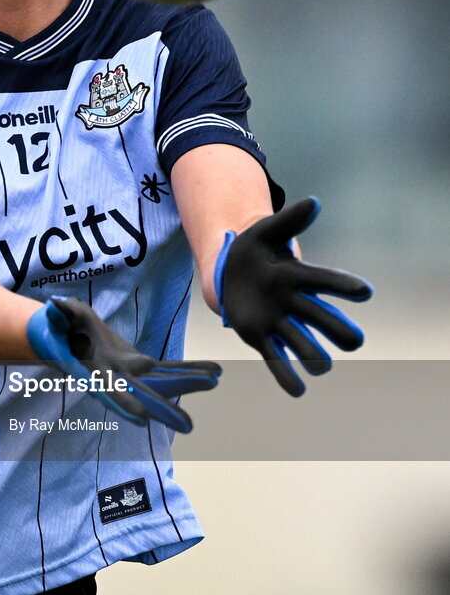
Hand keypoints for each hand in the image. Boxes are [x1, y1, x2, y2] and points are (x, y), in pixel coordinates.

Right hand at [26, 295, 220, 432]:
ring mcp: (130, 373)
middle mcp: (117, 378)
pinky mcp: (139, 363)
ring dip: (187, 384)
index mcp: (96, 373)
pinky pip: (167, 370)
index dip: (124, 403)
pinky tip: (213, 373)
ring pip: (162, 383)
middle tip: (188, 426)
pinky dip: (188, 371)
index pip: (111, 391)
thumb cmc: (60, 328)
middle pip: (144, 394)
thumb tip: (55, 305)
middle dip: (165, 409)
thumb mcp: (60, 318)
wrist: (64, 338)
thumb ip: (61, 314)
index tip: (141, 418)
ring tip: (214, 382)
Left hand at [214, 196, 372, 395]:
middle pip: (321, 319)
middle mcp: (294, 302)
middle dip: (338, 330)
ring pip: (303, 344)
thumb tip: (314, 202)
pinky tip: (298, 391)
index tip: (365, 291)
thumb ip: (288, 220)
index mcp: (297, 276)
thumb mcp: (266, 231)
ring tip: (322, 366)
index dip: (342, 286)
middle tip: (355, 341)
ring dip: (314, 357)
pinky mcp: (260, 337)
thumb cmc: (253, 247)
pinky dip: (287, 377)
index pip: (324, 281)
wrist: (230, 268)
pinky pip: (276, 360)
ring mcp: (279, 322)